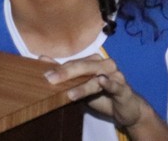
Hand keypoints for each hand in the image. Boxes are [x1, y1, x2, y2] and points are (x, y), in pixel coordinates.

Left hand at [43, 54, 167, 140]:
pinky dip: (109, 83)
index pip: (74, 63)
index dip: (59, 68)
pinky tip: (102, 81)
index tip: (44, 74)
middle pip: (84, 66)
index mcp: (94, 62)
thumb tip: (42, 59)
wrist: (125, 109)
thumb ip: (65, 74)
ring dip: (84, 85)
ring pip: (97, 77)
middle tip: (50, 79)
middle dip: (66, 72)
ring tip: (70, 93)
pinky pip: (116, 85)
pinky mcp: (124, 88)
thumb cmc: (101, 95)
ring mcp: (116, 75)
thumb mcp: (81, 86)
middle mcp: (105, 64)